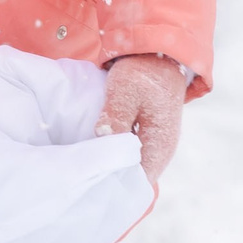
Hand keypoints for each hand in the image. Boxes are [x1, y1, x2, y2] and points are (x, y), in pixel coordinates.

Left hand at [95, 54, 188, 181]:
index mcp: (159, 147)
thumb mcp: (126, 91)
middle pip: (134, 179)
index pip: (137, 182)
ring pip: (132, 167)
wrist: (158, 57)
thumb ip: (116, 115)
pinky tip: (97, 152)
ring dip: (112, 166)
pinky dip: (115, 155)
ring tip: (86, 167)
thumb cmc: (143, 75)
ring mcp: (155, 146)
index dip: (115, 185)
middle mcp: (160, 153)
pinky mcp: (147, 138)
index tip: (89, 182)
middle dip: (110, 179)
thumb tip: (104, 137)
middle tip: (82, 177)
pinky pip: (131, 156)